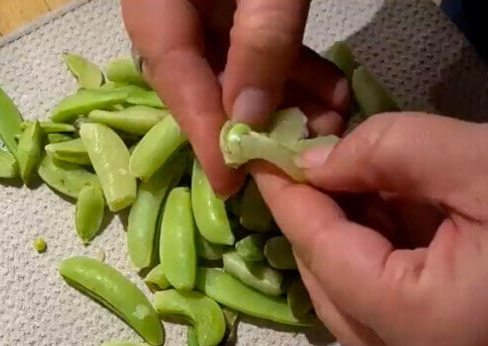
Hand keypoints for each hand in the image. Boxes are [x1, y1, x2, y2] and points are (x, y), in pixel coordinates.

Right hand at [121, 0, 349, 195]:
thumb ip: (260, 42)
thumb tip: (250, 119)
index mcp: (156, 5)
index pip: (176, 81)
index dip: (205, 136)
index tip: (230, 186)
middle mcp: (170, 12)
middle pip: (202, 83)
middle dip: (256, 124)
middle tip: (300, 158)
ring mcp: (202, 3)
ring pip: (237, 68)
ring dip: (285, 100)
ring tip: (331, 125)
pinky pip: (256, 42)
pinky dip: (292, 67)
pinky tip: (331, 91)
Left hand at [254, 113, 487, 345]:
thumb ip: (385, 155)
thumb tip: (315, 159)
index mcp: (432, 332)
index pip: (325, 261)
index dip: (290, 200)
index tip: (259, 152)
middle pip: (339, 298)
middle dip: (318, 227)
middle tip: (309, 157)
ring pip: (375, 311)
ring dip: (358, 245)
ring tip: (358, 173)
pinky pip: (419, 318)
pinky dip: (400, 266)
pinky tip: (404, 210)